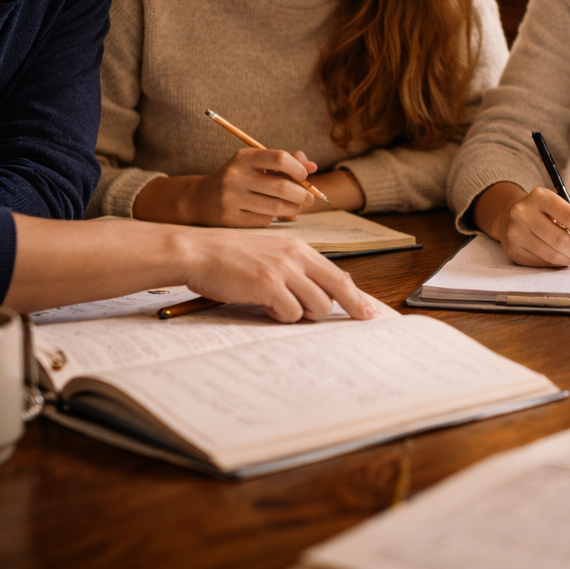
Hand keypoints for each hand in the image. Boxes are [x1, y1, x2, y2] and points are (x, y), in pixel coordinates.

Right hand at [133, 148, 319, 226]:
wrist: (199, 199)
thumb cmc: (237, 179)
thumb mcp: (255, 163)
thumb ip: (284, 161)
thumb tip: (312, 167)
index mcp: (243, 157)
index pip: (279, 158)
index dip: (298, 169)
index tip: (304, 176)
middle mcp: (235, 176)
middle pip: (282, 187)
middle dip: (302, 194)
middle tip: (309, 198)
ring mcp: (230, 199)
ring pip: (276, 207)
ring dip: (293, 209)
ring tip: (296, 207)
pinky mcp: (229, 219)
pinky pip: (264, 221)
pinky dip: (274, 219)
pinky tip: (272, 214)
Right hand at [182, 229, 375, 322]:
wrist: (199, 252)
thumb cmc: (230, 257)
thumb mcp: (270, 255)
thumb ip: (295, 270)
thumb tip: (320, 295)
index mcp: (299, 249)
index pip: (338, 274)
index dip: (357, 295)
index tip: (369, 310)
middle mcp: (296, 257)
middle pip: (339, 288)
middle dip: (353, 308)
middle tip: (361, 321)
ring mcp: (284, 270)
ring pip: (318, 305)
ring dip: (306, 314)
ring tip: (283, 307)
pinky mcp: (269, 285)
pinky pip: (292, 314)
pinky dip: (283, 317)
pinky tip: (267, 308)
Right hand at [475, 182, 569, 266]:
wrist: (513, 218)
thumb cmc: (548, 213)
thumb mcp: (569, 207)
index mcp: (540, 196)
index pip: (569, 216)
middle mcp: (523, 212)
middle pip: (559, 239)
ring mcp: (515, 232)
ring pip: (551, 254)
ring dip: (567, 259)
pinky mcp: (513, 250)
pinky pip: (541, 263)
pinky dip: (555, 263)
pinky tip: (556, 255)